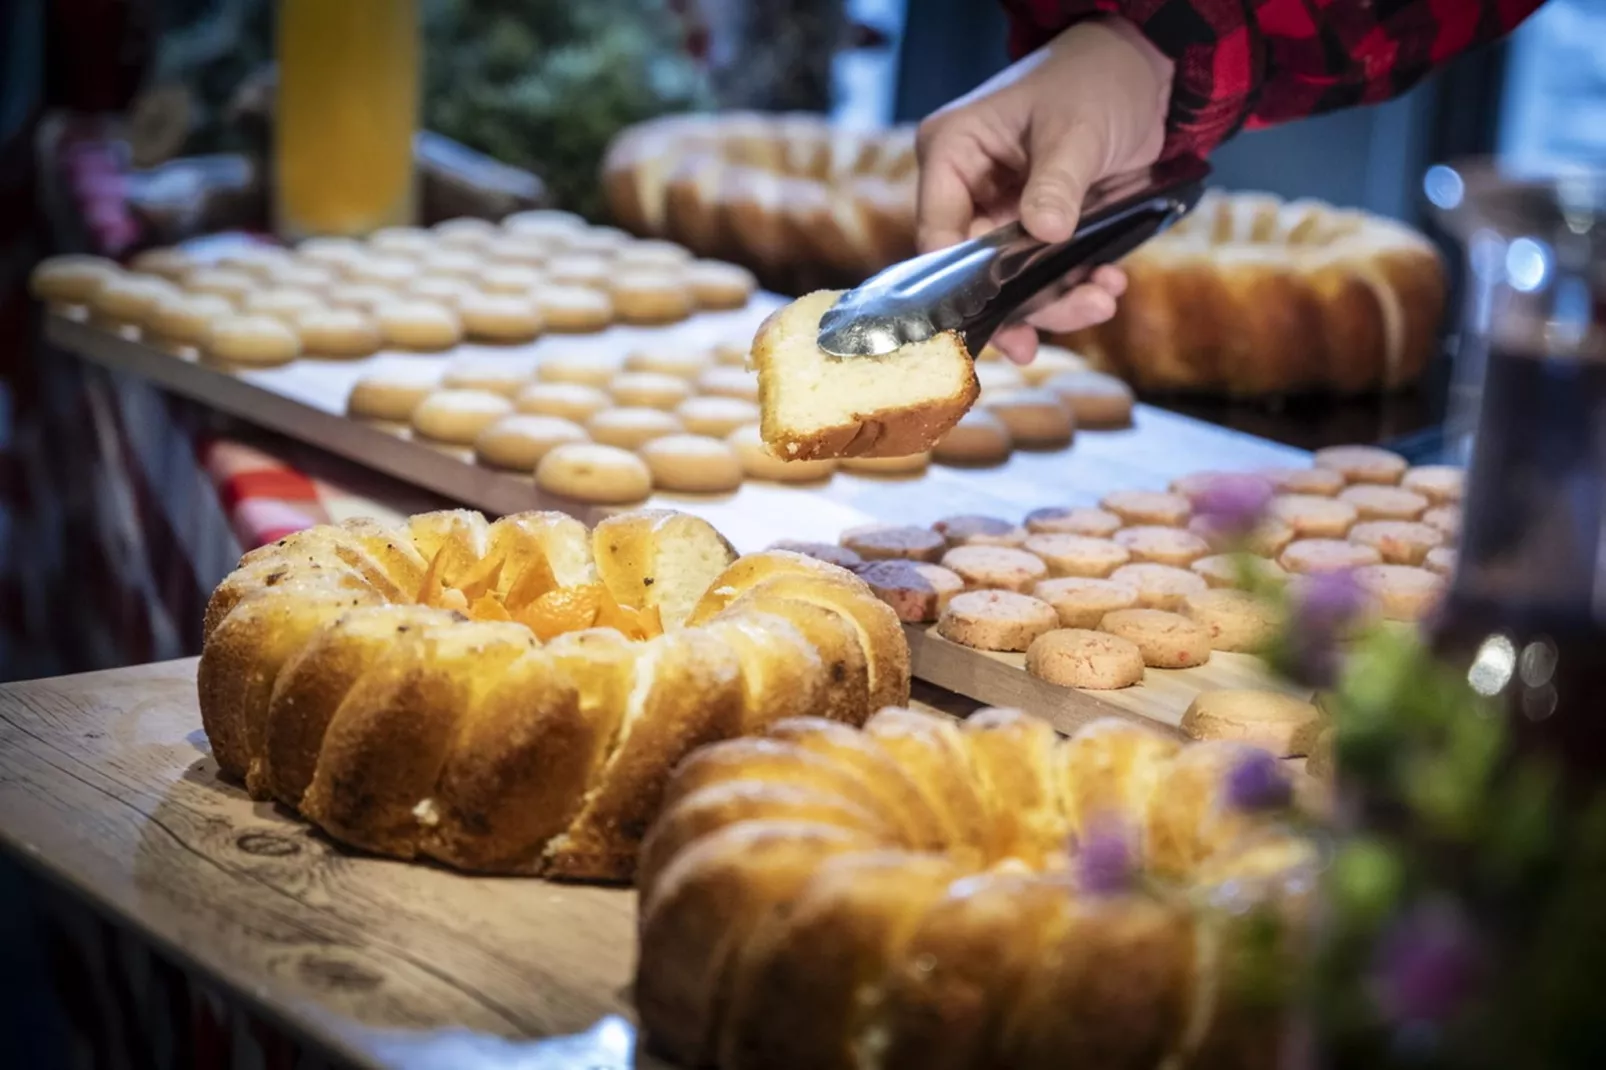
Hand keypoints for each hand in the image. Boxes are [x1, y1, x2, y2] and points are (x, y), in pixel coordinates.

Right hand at [915, 17, 1172, 363]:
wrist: (1143, 75)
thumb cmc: (1096, 80)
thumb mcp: (1077, 130)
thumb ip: (1057, 183)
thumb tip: (1044, 234)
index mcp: (952, 152)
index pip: (937, 232)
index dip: (962, 281)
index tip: (997, 315)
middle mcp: (966, 189)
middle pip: (976, 270)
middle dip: (1027, 301)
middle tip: (1078, 314)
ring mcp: (1001, 211)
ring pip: (1013, 281)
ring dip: (1058, 300)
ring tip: (1103, 301)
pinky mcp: (1035, 228)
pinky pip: (1044, 273)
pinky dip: (1075, 286)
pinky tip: (1108, 284)